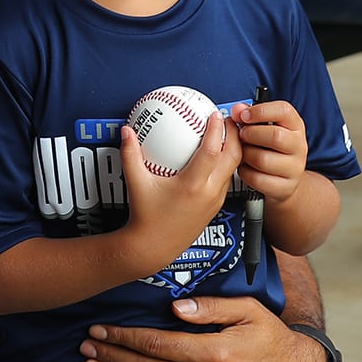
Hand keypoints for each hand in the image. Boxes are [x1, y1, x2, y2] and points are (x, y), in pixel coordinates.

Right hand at [118, 114, 241, 277]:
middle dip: (235, 135)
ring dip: (234, 150)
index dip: (216, 129)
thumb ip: (130, 154)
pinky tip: (217, 156)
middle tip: (226, 119)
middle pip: (233, 157)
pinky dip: (226, 164)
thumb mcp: (136, 183)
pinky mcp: (216, 206)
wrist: (154, 247)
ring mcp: (215, 200)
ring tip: (226, 134)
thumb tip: (126, 130)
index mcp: (193, 185)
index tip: (214, 113)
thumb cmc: (145, 216)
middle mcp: (209, 192)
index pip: (212, 151)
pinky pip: (227, 180)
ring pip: (234, 169)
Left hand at [228, 101, 307, 204]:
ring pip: (263, 159)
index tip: (244, 115)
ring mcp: (294, 168)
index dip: (260, 111)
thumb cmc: (271, 149)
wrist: (284, 180)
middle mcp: (299, 146)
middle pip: (275, 136)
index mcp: (295, 125)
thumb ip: (249, 116)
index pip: (284, 111)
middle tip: (241, 135)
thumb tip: (237, 110)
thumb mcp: (264, 128)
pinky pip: (257, 179)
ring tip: (243, 152)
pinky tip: (246, 167)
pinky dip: (245, 172)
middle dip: (251, 134)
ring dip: (246, 155)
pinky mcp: (284, 186)